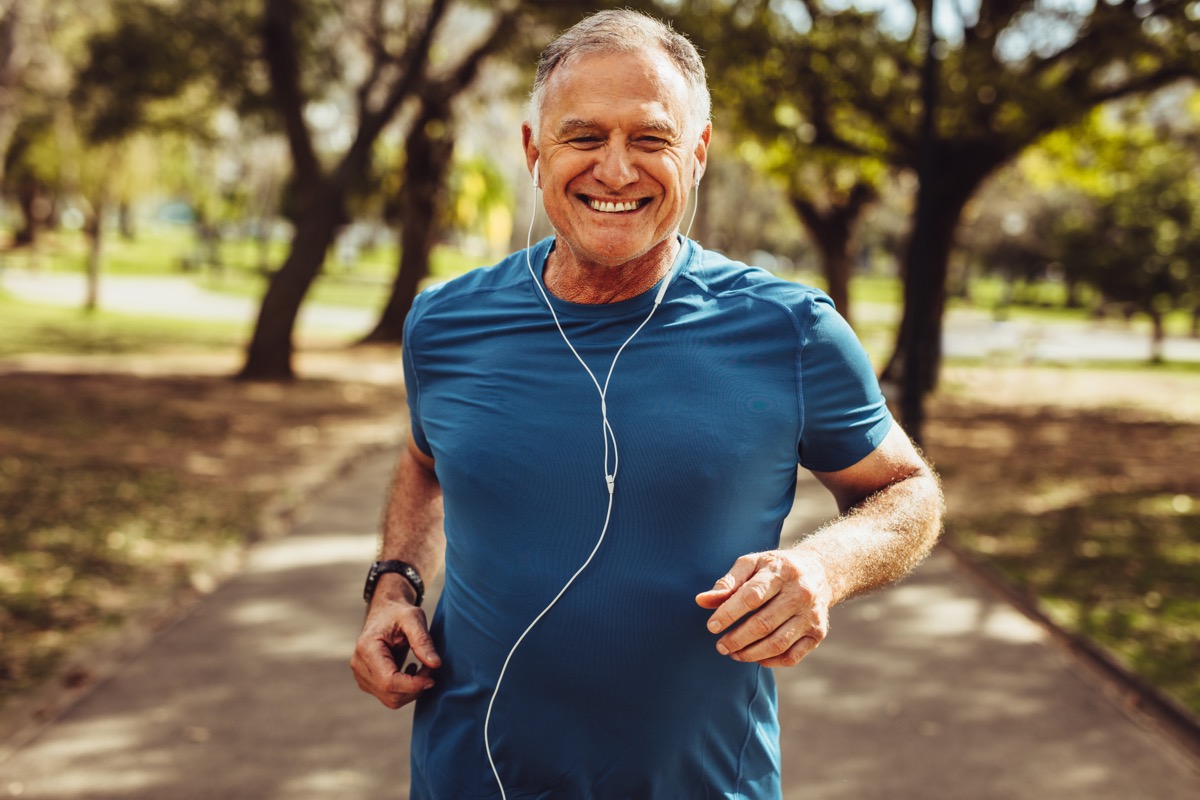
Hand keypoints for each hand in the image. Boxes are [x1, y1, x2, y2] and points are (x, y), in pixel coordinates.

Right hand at [351, 597, 441, 708]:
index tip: (432, 678)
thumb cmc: (399, 612)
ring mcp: (361, 675)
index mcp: (367, 648)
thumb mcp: (413, 618)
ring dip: (412, 689)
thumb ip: (423, 641)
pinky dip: (405, 689)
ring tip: (423, 667)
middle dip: (415, 687)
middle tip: (431, 667)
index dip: (413, 685)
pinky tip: (411, 670)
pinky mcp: (368, 681)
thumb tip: (435, 664)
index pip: (389, 681)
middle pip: (390, 694)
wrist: (385, 611)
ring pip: (391, 699)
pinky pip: (389, 696)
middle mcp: (359, 665)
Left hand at [695, 549, 831, 667]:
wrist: (820, 572)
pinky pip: (792, 656)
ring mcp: (812, 615)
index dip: (729, 613)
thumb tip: (701, 601)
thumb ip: (727, 583)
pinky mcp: (818, 633)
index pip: (751, 596)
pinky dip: (771, 662)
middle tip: (720, 646)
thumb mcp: (751, 565)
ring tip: (733, 654)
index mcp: (781, 572)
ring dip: (751, 654)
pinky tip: (756, 657)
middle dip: (737, 639)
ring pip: (778, 643)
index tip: (712, 626)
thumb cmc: (776, 569)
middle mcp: (800, 593)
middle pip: (764, 624)